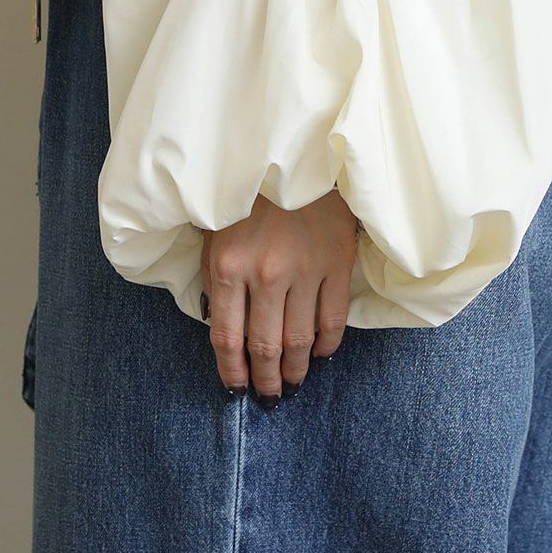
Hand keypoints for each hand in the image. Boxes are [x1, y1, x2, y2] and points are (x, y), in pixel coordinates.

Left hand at [200, 190, 356, 403]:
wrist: (293, 155)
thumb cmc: (248, 195)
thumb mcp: (215, 231)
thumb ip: (214, 278)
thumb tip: (220, 328)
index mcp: (228, 266)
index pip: (226, 337)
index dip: (232, 372)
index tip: (237, 391)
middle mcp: (265, 273)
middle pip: (264, 346)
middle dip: (265, 380)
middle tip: (269, 397)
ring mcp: (305, 269)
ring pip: (299, 340)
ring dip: (296, 370)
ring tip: (293, 385)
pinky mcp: (337, 262)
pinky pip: (333, 319)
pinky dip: (327, 345)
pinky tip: (321, 354)